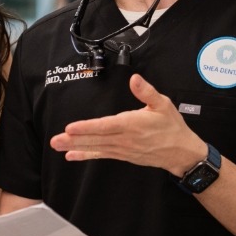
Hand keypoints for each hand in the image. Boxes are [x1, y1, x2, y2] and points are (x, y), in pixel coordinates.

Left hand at [49, 73, 205, 175]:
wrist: (181, 152)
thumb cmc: (171, 126)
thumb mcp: (163, 104)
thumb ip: (146, 92)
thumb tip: (134, 79)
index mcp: (132, 125)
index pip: (105, 126)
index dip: (87, 128)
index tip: (71, 128)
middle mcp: (124, 139)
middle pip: (95, 139)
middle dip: (74, 139)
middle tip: (55, 140)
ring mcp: (122, 149)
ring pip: (95, 148)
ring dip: (76, 147)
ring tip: (58, 146)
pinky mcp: (122, 155)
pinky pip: (101, 155)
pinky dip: (86, 155)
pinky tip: (71, 156)